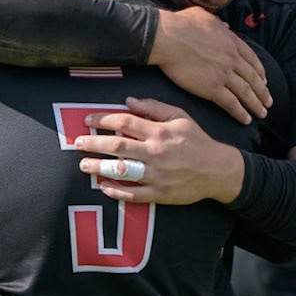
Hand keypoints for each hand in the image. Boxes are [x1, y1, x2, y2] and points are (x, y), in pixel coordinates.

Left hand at [75, 98, 245, 204]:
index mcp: (160, 132)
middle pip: (118, 146)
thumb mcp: (180, 117)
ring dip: (100, 168)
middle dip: (94, 144)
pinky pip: (134, 194)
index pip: (125, 122)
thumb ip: (154, 108)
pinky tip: (104, 188)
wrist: (217, 170)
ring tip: (84, 166)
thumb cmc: (197, 141)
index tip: (87, 120)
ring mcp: (158, 175)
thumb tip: (129, 101)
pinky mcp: (161, 194)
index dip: (103, 120)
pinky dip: (117, 192)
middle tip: (77, 144)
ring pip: (123, 171)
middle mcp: (156, 153)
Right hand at [150, 6, 271, 124]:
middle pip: (253, 79)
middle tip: (268, 102)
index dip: (260, 72)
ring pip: (246, 93)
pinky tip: (246, 120)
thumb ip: (218, 23)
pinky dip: (240, 113)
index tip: (264, 81)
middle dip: (262, 92)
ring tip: (262, 114)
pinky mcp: (212, 88)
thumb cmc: (180, 25)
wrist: (167, 38)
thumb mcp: (205, 16)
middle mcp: (232, 59)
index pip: (252, 60)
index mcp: (231, 42)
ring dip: (256, 105)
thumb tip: (226, 26)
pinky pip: (231, 103)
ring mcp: (223, 74)